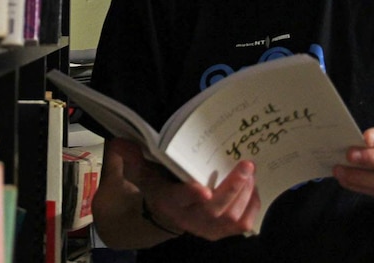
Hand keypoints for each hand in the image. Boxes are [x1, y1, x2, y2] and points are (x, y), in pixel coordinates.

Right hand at [109, 138, 261, 240]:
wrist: (172, 214)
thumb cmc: (162, 187)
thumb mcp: (144, 173)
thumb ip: (134, 158)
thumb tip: (119, 143)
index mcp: (170, 203)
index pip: (180, 199)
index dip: (191, 195)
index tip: (203, 188)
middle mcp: (191, 219)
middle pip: (215, 209)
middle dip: (233, 186)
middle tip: (246, 164)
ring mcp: (210, 228)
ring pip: (233, 216)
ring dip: (246, 193)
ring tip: (251, 171)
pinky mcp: (226, 231)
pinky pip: (245, 222)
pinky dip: (253, 204)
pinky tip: (253, 186)